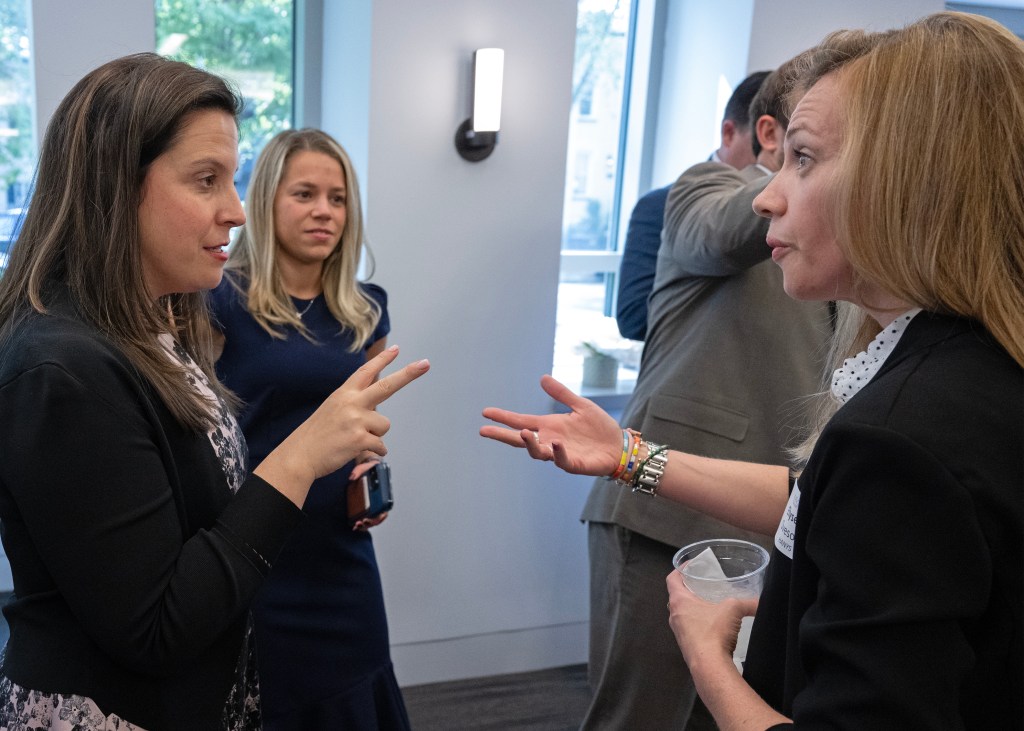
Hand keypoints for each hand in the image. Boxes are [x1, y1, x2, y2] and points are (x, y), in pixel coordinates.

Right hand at [255, 346, 428, 505]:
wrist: (299, 456)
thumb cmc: (316, 436)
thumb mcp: (332, 410)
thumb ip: (354, 406)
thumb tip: (377, 414)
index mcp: (344, 394)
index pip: (366, 372)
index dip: (382, 360)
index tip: (397, 349)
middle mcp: (352, 403)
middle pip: (387, 385)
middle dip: (408, 374)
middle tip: (425, 364)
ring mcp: (356, 420)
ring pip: (384, 425)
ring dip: (375, 435)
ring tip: (353, 439)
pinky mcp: (360, 439)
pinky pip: (380, 446)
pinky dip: (373, 451)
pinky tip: (355, 451)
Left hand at [348, 461, 387, 530]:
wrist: (368, 467)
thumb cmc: (369, 468)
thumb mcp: (364, 467)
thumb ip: (358, 470)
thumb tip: (352, 477)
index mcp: (383, 493)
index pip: (384, 509)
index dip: (378, 517)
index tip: (368, 519)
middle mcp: (380, 500)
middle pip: (378, 517)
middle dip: (370, 523)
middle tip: (361, 523)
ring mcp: (374, 504)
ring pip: (373, 520)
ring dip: (366, 525)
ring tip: (357, 526)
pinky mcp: (368, 506)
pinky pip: (368, 517)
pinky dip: (363, 523)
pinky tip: (356, 525)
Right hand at [479, 375, 622, 476]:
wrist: (619, 446)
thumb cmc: (599, 428)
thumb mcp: (580, 405)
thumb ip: (561, 394)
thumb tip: (542, 378)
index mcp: (549, 426)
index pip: (520, 421)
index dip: (503, 417)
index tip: (485, 412)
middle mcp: (549, 440)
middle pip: (520, 440)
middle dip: (502, 435)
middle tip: (484, 431)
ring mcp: (559, 454)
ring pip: (537, 452)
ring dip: (529, 443)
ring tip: (523, 433)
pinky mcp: (574, 464)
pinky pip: (561, 461)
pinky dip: (557, 453)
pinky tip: (555, 443)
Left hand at [665, 569, 757, 669]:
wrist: (709, 666)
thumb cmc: (714, 631)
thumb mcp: (733, 609)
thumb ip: (748, 602)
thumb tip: (761, 601)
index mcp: (679, 601)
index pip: (672, 579)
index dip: (679, 570)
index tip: (689, 566)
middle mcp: (674, 615)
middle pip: (676, 597)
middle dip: (687, 589)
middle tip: (701, 585)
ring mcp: (678, 632)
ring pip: (682, 614)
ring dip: (692, 608)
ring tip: (707, 604)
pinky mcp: (685, 645)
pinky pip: (688, 629)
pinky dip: (697, 624)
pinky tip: (711, 626)